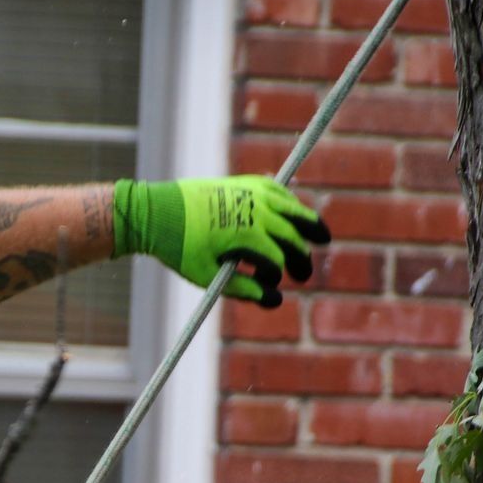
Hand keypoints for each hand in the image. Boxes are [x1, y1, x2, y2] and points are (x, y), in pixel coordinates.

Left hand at [114, 176, 329, 307]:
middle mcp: (254, 210)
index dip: (278, 276)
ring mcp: (251, 193)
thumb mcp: (207, 275)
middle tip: (304, 275)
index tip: (273, 288)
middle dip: (300, 257)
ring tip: (323, 237)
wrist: (158, 210)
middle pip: (290, 236)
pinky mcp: (245, 183)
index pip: (277, 258)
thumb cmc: (180, 246)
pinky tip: (296, 213)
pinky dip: (290, 203)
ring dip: (309, 224)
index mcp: (246, 234)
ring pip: (291, 209)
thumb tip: (273, 300)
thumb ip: (241, 288)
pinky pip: (278, 191)